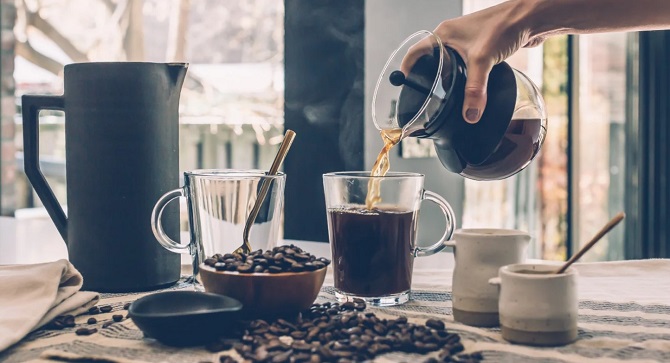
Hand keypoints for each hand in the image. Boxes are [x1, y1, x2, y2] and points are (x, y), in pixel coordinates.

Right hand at [402, 0, 541, 122]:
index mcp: (443, 35)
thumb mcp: (482, 61)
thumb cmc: (503, 25)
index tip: (404, 86)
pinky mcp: (482, 47)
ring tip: (447, 95)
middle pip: (432, 60)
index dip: (407, 69)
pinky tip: (470, 87)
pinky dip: (466, 76)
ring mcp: (467, 41)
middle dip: (430, 78)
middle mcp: (452, 37)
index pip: (416, 53)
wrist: (530, 17)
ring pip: (451, 64)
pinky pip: (467, 65)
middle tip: (428, 96)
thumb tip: (470, 115)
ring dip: (450, 78)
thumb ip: (474, 91)